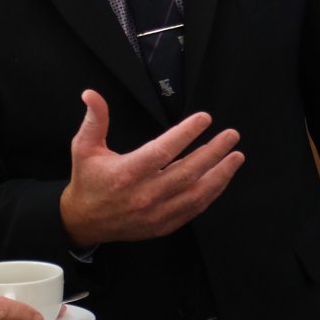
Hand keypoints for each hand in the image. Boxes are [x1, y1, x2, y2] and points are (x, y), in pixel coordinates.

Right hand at [59, 90, 243, 248]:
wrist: (84, 221)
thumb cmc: (88, 181)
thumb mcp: (84, 147)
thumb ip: (95, 119)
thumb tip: (91, 94)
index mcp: (126, 173)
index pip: (162, 151)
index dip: (186, 133)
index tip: (204, 119)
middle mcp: (144, 195)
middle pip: (187, 172)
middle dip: (213, 152)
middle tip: (231, 136)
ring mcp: (155, 213)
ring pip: (196, 193)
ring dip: (220, 174)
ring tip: (235, 156)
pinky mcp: (163, 225)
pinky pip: (194, 209)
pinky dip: (211, 193)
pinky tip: (222, 178)